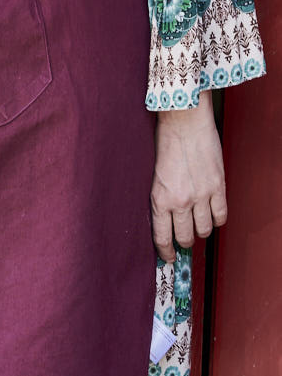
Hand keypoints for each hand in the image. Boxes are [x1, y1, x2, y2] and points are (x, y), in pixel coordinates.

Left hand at [151, 99, 227, 260]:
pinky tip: (212, 212)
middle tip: (183, 236)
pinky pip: (221, 216)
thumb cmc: (166, 139)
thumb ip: (161, 195)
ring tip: (197, 220)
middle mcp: (181, 200)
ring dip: (201, 229)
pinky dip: (217, 218)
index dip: (165, 251)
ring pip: (204, 230)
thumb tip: (165, 217)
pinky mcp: (218, 187)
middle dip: (183, 240)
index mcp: (160, 197)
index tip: (168, 256)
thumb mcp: (154, 172)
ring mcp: (201, 195)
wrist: (184, 118)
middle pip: (185, 237)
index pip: (162, 236)